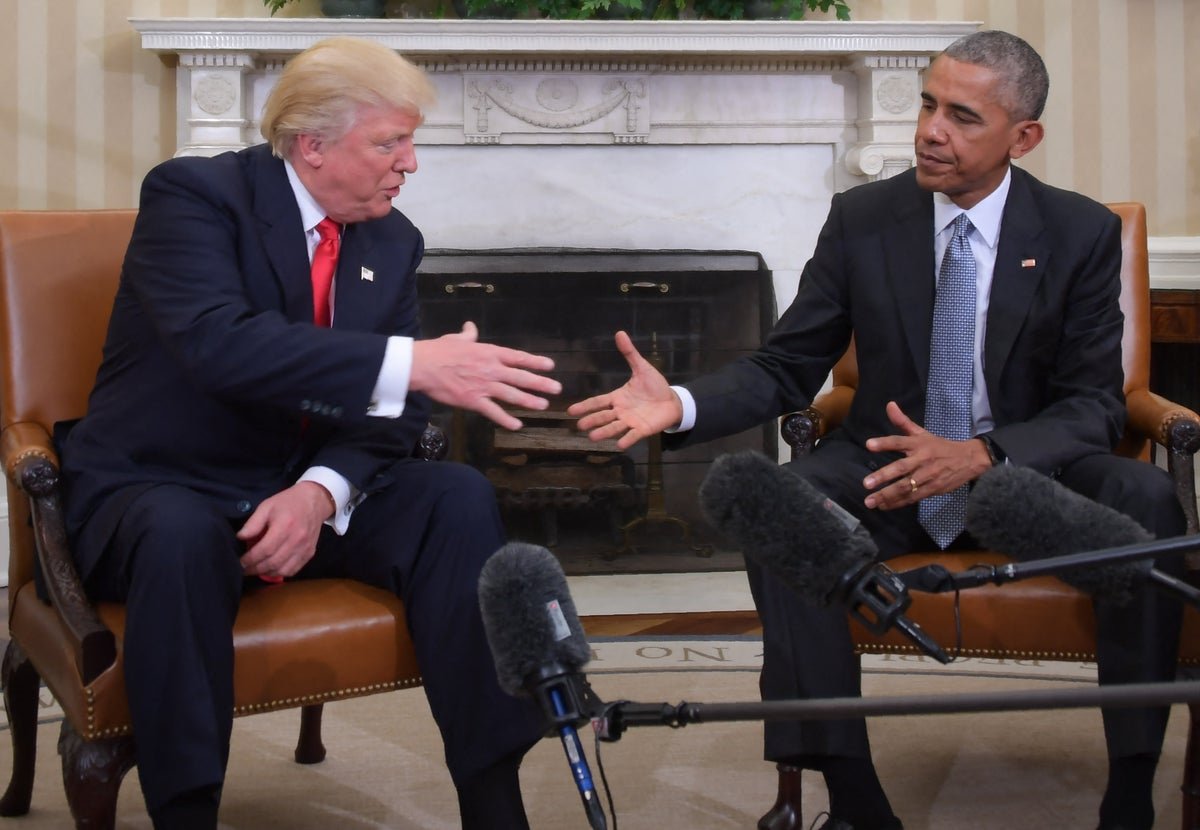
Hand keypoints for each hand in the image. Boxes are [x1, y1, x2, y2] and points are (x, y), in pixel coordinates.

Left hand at [236, 481, 331, 578]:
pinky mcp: (310, 553)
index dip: (250, 559)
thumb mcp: (266, 506)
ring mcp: (305, 548)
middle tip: (244, 569)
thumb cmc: (288, 502)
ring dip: (267, 573)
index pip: (264, 550)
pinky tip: (271, 569)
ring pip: (283, 569)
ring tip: (256, 570)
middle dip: (255, 569)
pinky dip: (280, 572)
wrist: (314, 501)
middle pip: (273, 562)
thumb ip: (253, 523)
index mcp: (285, 526)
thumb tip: (240, 538)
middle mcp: (297, 539)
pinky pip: (294, 570)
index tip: (240, 562)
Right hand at [410, 321, 560, 430]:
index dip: (536, 362)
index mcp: (489, 353)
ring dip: (529, 401)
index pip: (518, 357)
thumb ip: (468, 335)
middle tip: (557, 389)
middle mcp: (491, 369)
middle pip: (521, 377)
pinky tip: (517, 425)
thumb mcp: (457, 339)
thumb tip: (471, 327)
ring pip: (512, 395)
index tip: (550, 366)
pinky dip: (506, 419)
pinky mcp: (473, 401)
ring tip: (543, 405)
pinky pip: (494, 412)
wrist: (423, 366)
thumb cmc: (439, 351)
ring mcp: (484, 386)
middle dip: (541, 383)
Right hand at [566, 330, 682, 449]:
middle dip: (592, 421)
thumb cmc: (655, 386)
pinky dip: (627, 440)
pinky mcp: (642, 430)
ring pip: (614, 427)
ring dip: (604, 432)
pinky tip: (619, 445)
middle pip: (603, 416)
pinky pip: (633, 435)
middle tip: (579, 426)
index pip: (598, 402)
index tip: (570, 411)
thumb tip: (620, 333)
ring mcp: (631, 421)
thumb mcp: (642, 368)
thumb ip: (630, 353)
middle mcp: (621, 411)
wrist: (672, 401)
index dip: (585, 406)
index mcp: (618, 397)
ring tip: (593, 437)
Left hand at [861, 401, 991, 510]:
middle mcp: (922, 460)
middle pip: (901, 468)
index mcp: (919, 444)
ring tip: (870, 501)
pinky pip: (912, 497)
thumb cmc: (940, 446)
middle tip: (866, 483)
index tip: (868, 444)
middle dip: (883, 476)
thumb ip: (903, 421)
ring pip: (905, 487)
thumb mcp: (922, 433)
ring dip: (887, 495)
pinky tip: (884, 506)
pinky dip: (897, 503)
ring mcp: (927, 476)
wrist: (969, 460)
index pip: (899, 441)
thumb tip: (889, 404)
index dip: (884, 443)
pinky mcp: (932, 489)